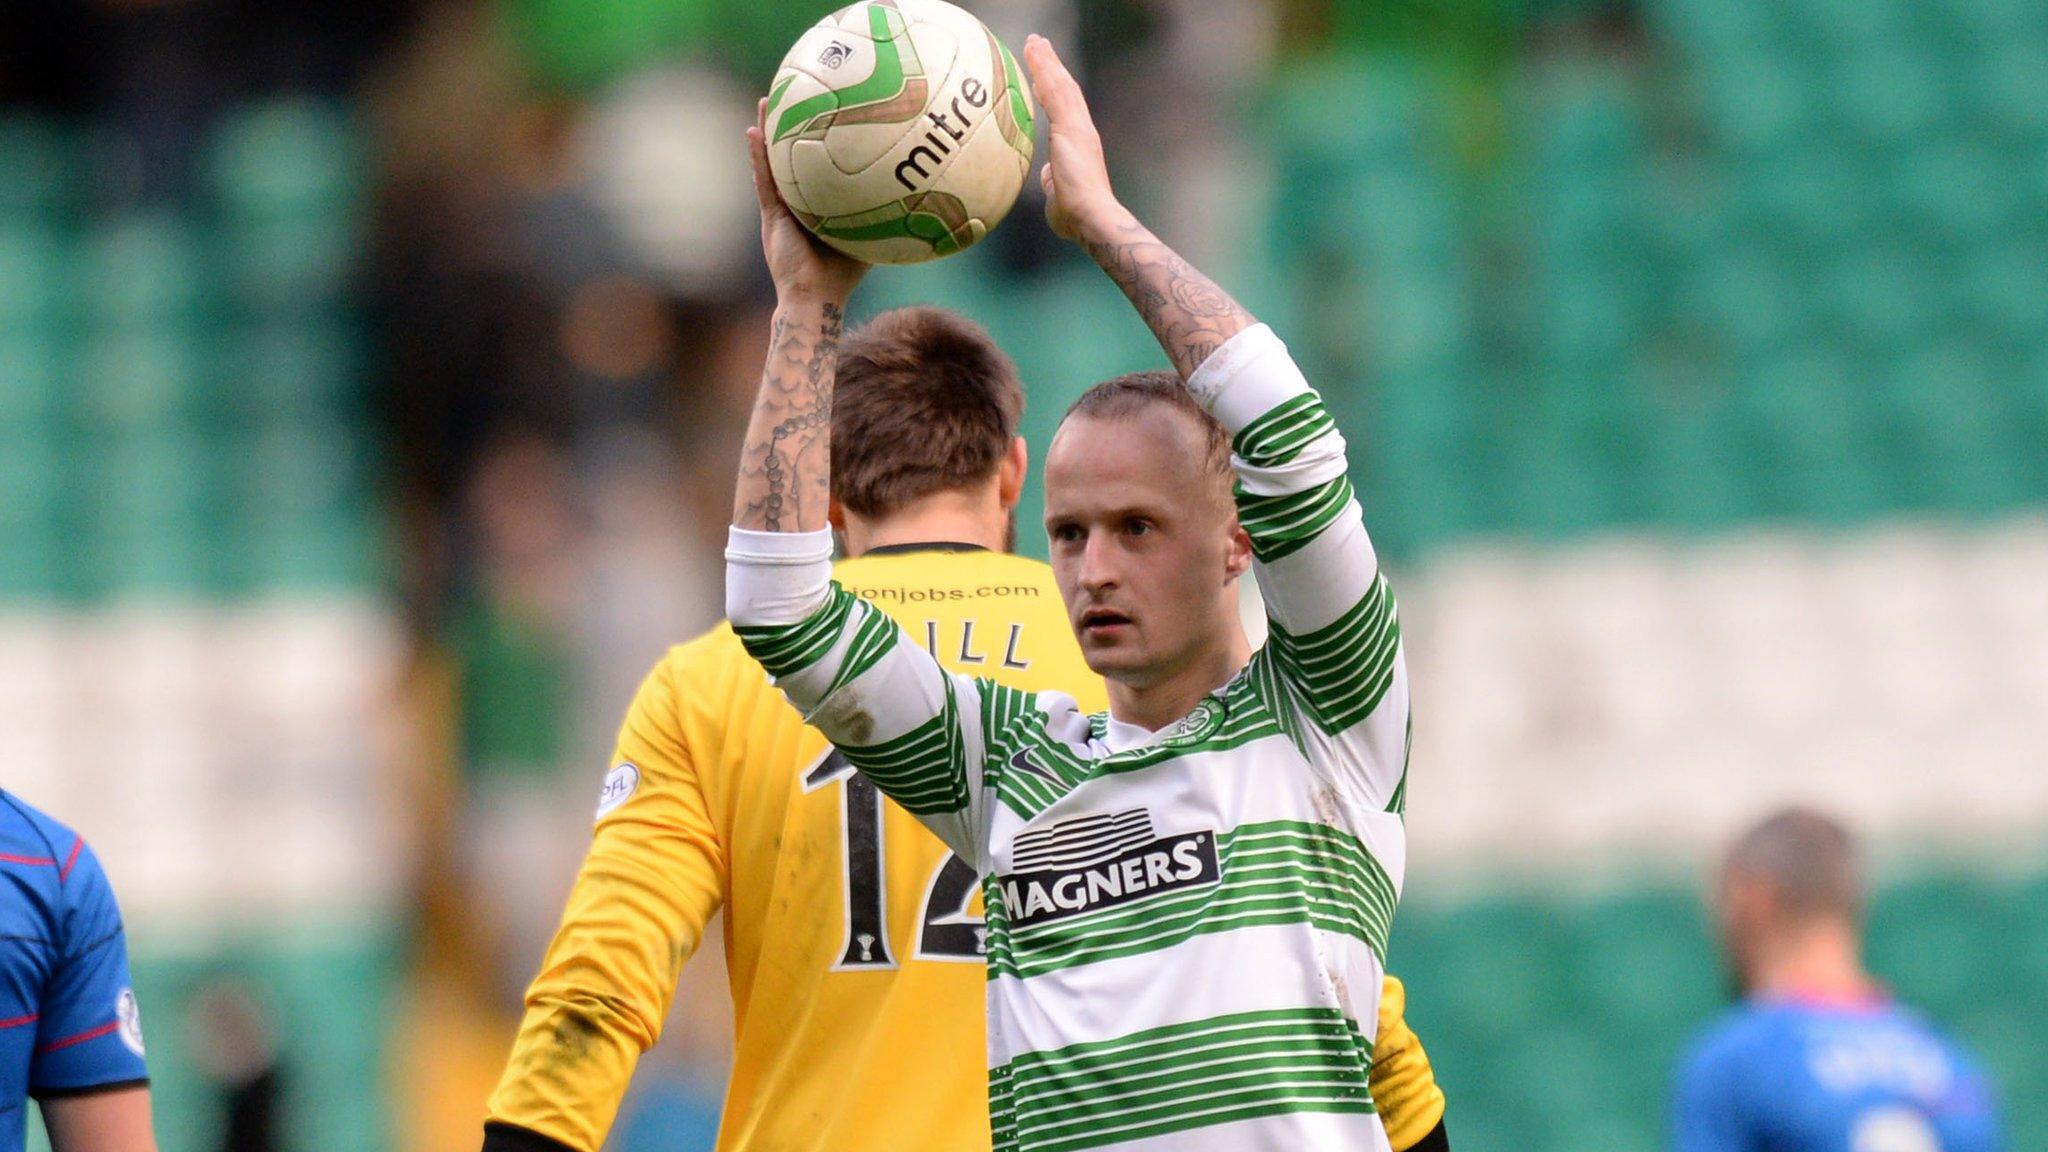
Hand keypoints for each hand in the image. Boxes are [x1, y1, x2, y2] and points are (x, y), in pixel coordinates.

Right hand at [747, 99, 866, 304]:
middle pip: (791, 156)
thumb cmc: (843, 274)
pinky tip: (753, 133)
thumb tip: (918, 195)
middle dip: (791, 127)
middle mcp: (796, 202)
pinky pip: (763, 180)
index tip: (824, 112)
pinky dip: (757, 156)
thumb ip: (883, 214)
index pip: (816, 166)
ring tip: (768, 102)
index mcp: (815, 204)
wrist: (815, 296)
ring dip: (767, 133)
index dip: (817, 141)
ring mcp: (781, 207)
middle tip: (793, 95)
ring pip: (771, 161)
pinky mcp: (771, 215)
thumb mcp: (869, 236)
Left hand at [1023, 34, 1134, 244]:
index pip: (1064, 108)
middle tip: (1038, 45)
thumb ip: (1051, 181)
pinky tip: (1034, 53)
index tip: (1042, 72)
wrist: (1092, 218)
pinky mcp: (1071, 128)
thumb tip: (1046, 175)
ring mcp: (1078, 127)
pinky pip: (1055, 91)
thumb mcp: (1056, 194)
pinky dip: (1045, 70)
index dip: (1053, 88)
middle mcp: (1082, 130)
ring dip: (1046, 61)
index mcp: (1079, 143)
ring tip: (1035, 42)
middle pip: (1064, 89)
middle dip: (1051, 66)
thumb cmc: (1076, 217)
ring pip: (1060, 84)